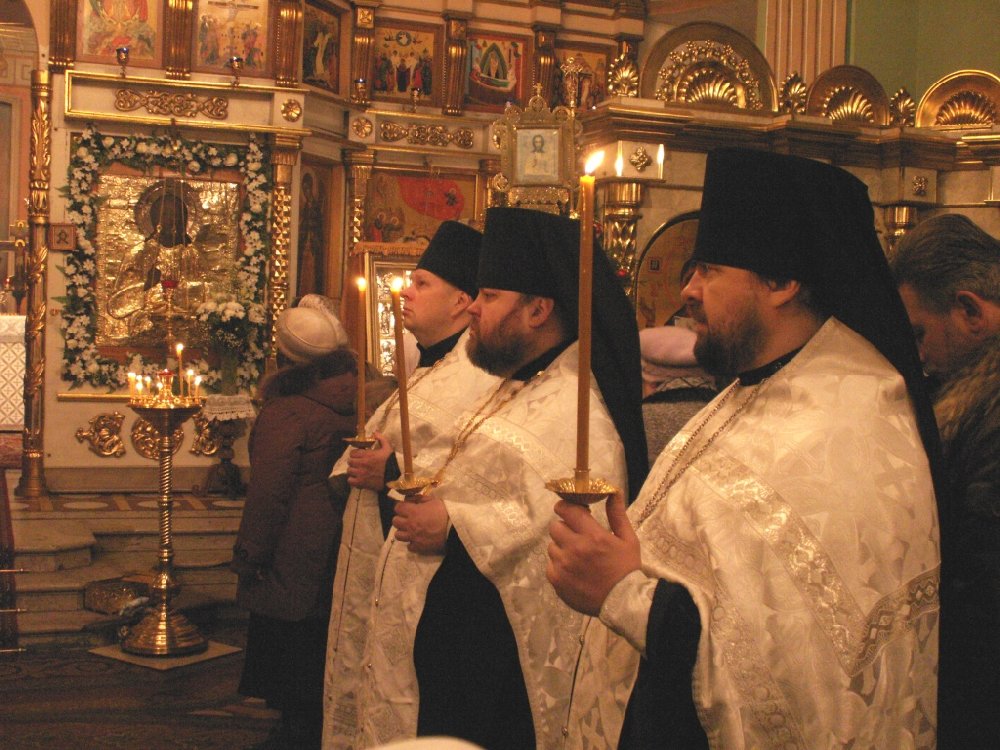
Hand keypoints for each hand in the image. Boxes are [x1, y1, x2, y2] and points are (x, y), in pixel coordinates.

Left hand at [346, 432, 393, 489]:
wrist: (396, 476)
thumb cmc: (391, 462)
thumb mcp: (388, 447)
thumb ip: (381, 438)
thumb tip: (375, 432)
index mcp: (367, 455)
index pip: (352, 453)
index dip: (355, 454)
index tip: (359, 456)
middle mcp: (362, 464)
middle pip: (349, 461)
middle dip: (353, 462)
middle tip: (358, 464)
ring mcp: (361, 474)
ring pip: (349, 471)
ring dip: (353, 471)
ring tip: (358, 471)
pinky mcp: (362, 483)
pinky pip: (350, 481)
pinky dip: (353, 480)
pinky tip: (358, 479)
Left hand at [393, 493, 448, 554]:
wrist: (454, 530)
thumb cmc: (445, 513)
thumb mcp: (434, 501)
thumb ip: (420, 499)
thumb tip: (410, 498)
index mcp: (413, 512)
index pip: (397, 508)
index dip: (401, 507)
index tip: (405, 507)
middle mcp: (410, 525)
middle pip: (395, 521)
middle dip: (400, 519)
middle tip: (408, 519)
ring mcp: (413, 537)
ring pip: (398, 535)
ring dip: (403, 532)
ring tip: (411, 530)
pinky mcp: (418, 547)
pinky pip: (409, 546)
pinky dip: (412, 543)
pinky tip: (418, 539)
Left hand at [547, 491, 640, 615]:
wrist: (624, 602)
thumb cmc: (627, 568)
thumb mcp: (628, 539)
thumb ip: (617, 514)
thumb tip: (612, 491)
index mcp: (592, 535)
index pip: (566, 509)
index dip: (566, 507)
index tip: (572, 512)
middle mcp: (574, 548)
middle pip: (555, 527)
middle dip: (565, 528)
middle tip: (577, 536)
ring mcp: (563, 566)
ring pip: (552, 547)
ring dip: (562, 548)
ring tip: (577, 557)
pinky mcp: (557, 581)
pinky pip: (550, 566)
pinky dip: (559, 566)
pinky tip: (574, 571)